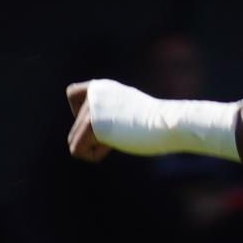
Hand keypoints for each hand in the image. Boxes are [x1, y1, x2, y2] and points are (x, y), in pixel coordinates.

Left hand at [64, 78, 237, 161]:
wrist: (170, 124)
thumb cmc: (158, 124)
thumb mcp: (130, 113)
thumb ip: (110, 114)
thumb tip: (96, 131)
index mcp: (101, 86)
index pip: (72, 95)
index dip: (82, 115)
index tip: (107, 122)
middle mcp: (93, 93)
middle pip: (75, 127)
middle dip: (94, 139)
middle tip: (122, 133)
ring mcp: (91, 108)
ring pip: (74, 140)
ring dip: (96, 148)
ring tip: (121, 139)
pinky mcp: (92, 125)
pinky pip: (77, 150)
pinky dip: (94, 156)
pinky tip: (114, 147)